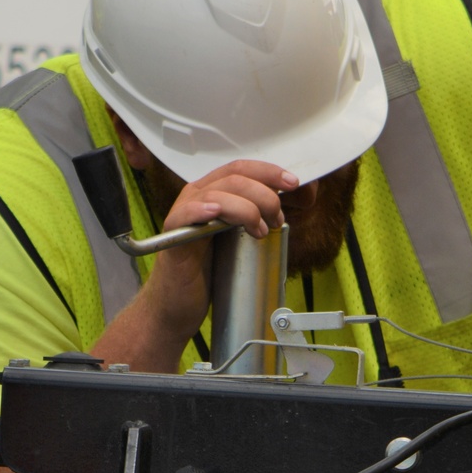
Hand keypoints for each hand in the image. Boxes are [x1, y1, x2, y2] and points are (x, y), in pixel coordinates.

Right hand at [141, 160, 300, 344]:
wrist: (180, 304)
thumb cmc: (211, 271)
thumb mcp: (242, 238)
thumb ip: (262, 217)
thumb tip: (298, 202)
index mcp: (214, 192)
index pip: (242, 169)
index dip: (269, 172)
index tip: (294, 183)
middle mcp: (197, 197)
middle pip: (234, 178)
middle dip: (265, 195)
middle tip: (277, 219)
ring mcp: (183, 214)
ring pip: (217, 194)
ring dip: (246, 209)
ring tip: (260, 231)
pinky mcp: (173, 237)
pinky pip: (185, 215)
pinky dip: (201, 210)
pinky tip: (215, 213)